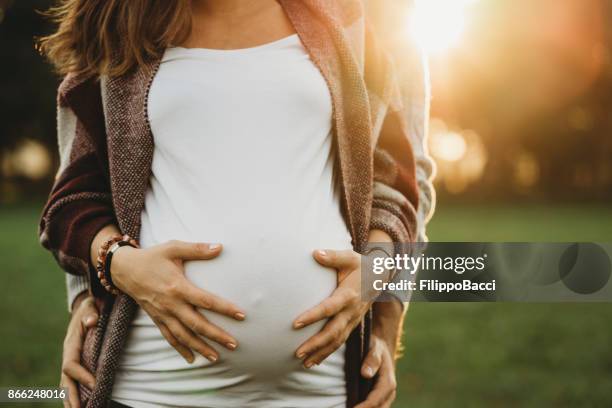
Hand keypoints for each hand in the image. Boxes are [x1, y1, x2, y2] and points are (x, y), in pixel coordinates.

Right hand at [61, 293, 97, 407]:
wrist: (86, 307)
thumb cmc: (91, 307)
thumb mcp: (91, 305)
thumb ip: (91, 313)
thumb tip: (92, 322)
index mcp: (71, 344)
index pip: (72, 364)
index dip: (82, 375)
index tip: (95, 385)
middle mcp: (68, 355)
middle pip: (66, 380)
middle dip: (71, 397)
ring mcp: (70, 360)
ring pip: (66, 384)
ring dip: (70, 400)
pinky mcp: (76, 363)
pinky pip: (72, 382)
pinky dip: (73, 395)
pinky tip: (79, 405)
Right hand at [111, 240, 245, 362]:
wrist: (124, 269)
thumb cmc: (152, 257)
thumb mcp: (174, 248)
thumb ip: (197, 249)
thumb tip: (220, 247)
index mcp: (178, 287)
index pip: (206, 301)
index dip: (225, 309)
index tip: (241, 315)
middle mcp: (171, 304)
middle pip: (197, 324)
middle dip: (216, 336)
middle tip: (234, 344)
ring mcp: (163, 314)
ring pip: (184, 336)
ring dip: (200, 347)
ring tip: (216, 357)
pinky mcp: (157, 319)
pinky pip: (170, 338)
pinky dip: (181, 349)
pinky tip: (192, 359)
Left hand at [293, 249, 370, 367]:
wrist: (380, 276)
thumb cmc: (360, 265)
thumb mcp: (349, 257)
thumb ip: (332, 256)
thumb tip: (315, 253)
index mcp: (349, 294)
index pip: (329, 308)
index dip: (313, 316)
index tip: (295, 323)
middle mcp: (352, 311)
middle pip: (333, 331)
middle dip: (316, 344)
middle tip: (297, 352)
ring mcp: (353, 320)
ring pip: (337, 341)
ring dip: (320, 353)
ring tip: (303, 363)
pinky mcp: (352, 325)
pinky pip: (340, 342)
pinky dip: (327, 353)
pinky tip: (314, 361)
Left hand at [355, 333, 396, 407]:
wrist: (381, 349)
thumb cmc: (376, 348)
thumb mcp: (375, 348)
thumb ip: (372, 360)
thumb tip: (365, 374)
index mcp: (388, 382)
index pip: (375, 401)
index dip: (363, 407)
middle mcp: (388, 393)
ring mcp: (384, 397)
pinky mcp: (379, 399)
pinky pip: (373, 407)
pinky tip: (351, 406)